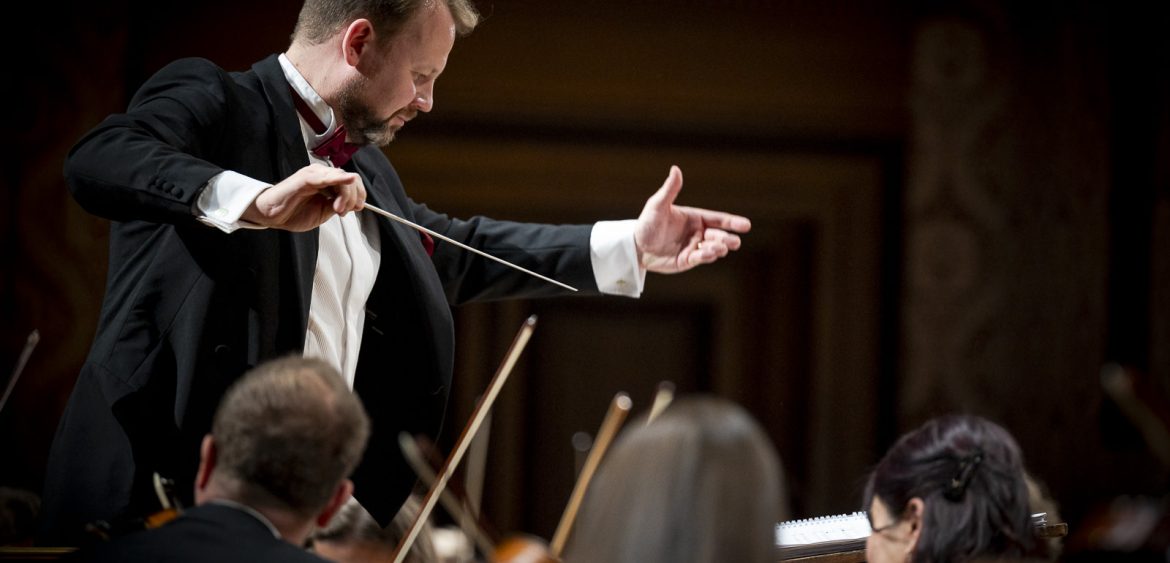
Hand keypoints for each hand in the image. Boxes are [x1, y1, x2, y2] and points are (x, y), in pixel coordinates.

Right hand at [242, 164, 365, 231]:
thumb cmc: (295, 212)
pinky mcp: (305, 178)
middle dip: (353, 198)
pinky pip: (325, 176)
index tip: (357, 209)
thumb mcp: (324, 212)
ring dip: (345, 195)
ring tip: (337, 209)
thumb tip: (355, 204)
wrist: (272, 215)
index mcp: (329, 182)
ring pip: (341, 178)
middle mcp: (323, 175)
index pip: (353, 182)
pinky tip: (347, 180)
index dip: (360, 195)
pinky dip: (338, 178)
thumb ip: (340, 205)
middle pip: (351, 179)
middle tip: (343, 212)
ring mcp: (314, 175)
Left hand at [633, 166, 750, 273]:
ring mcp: (693, 247)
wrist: (634, 246)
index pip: (719, 219)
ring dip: (718, 248)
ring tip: (720, 248)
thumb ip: (670, 189)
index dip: (733, 222)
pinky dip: (705, 256)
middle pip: (719, 236)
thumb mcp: (657, 205)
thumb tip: (676, 169)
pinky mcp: (686, 261)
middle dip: (728, 239)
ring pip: (713, 249)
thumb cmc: (646, 223)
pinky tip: (707, 253)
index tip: (746, 225)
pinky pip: (700, 258)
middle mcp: (697, 233)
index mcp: (695, 218)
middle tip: (734, 242)